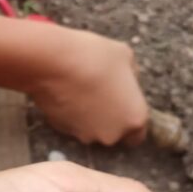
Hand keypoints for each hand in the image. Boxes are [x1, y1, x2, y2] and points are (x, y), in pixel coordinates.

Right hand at [29, 28, 148, 144]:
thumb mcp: (126, 56)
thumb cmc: (95, 57)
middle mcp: (111, 134)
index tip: (123, 105)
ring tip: (82, 92)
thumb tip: (126, 83)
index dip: (130, 119)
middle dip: (109, 119)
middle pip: (113, 133)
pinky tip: (67, 94)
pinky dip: (71, 114)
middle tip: (101, 94)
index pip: (138, 134)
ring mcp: (84, 135)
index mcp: (134, 119)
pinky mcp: (62, 130)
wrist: (54, 62)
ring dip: (89, 117)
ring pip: (91, 130)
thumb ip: (132, 77)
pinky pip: (71, 125)